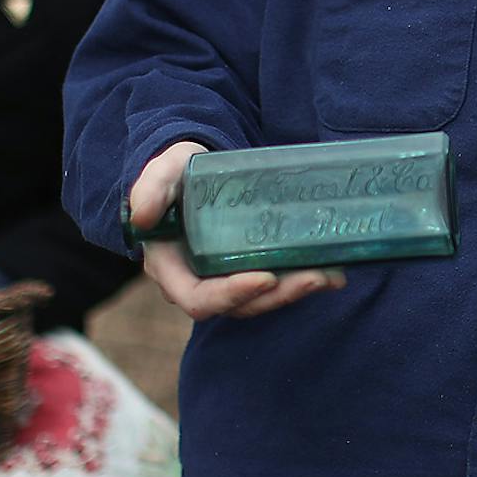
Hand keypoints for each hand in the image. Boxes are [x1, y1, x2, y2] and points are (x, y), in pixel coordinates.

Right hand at [130, 140, 345, 320]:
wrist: (195, 170)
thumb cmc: (175, 172)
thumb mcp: (163, 172)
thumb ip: (151, 188)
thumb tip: (142, 215)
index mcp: (171, 269)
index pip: (198, 300)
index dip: (231, 295)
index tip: (265, 277)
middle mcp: (199, 282)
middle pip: (240, 306)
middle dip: (278, 296)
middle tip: (314, 276)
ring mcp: (227, 279)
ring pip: (263, 299)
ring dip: (297, 291)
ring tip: (331, 275)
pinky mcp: (250, 270)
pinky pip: (276, 284)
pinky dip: (303, 279)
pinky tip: (334, 270)